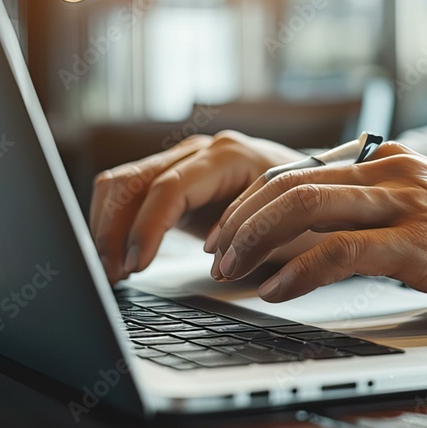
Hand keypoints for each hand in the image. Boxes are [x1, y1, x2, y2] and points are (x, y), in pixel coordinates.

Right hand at [90, 130, 306, 283]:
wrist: (319, 188)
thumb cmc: (309, 207)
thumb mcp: (291, 226)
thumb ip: (255, 239)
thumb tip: (216, 265)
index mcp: (229, 156)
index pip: (170, 187)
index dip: (147, 228)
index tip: (137, 265)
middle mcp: (200, 151)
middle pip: (133, 182)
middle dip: (115, 231)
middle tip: (113, 275)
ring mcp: (184, 161)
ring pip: (121, 184)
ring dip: (107, 228)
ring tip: (111, 271)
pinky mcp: (175, 180)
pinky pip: (128, 192)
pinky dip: (115, 223)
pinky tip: (118, 256)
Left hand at [208, 142, 426, 321]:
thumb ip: (380, 209)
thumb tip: (325, 235)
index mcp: (389, 163)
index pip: (300, 170)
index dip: (253, 201)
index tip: (227, 232)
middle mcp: (391, 172)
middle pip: (289, 184)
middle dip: (240, 221)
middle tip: (214, 256)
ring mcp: (405, 204)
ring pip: (304, 207)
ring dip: (254, 241)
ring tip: (229, 273)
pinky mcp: (420, 244)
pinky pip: (340, 251)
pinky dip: (297, 271)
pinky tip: (276, 291)